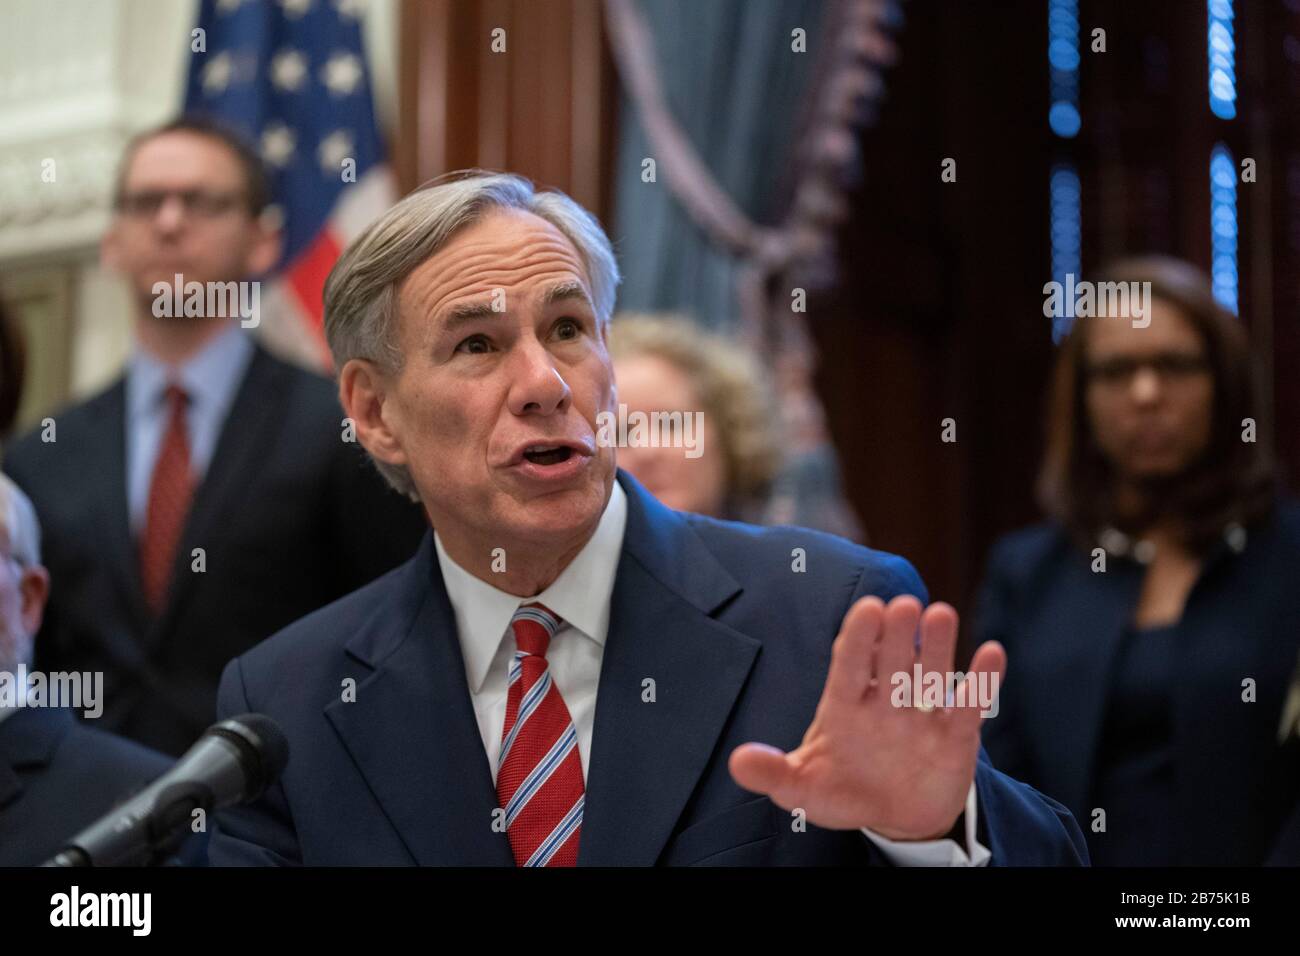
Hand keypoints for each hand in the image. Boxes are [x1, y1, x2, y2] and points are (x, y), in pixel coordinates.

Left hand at [728, 594, 1005, 839]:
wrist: (896, 817)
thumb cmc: (844, 791)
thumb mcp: (804, 788)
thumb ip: (774, 774)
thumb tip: (738, 762)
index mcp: (845, 705)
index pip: (850, 664)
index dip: (858, 638)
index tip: (866, 609)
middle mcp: (885, 700)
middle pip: (892, 661)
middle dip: (897, 635)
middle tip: (903, 605)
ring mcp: (922, 715)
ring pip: (931, 672)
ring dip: (938, 645)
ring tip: (941, 614)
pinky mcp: (956, 735)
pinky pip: (971, 705)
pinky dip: (983, 681)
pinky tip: (991, 652)